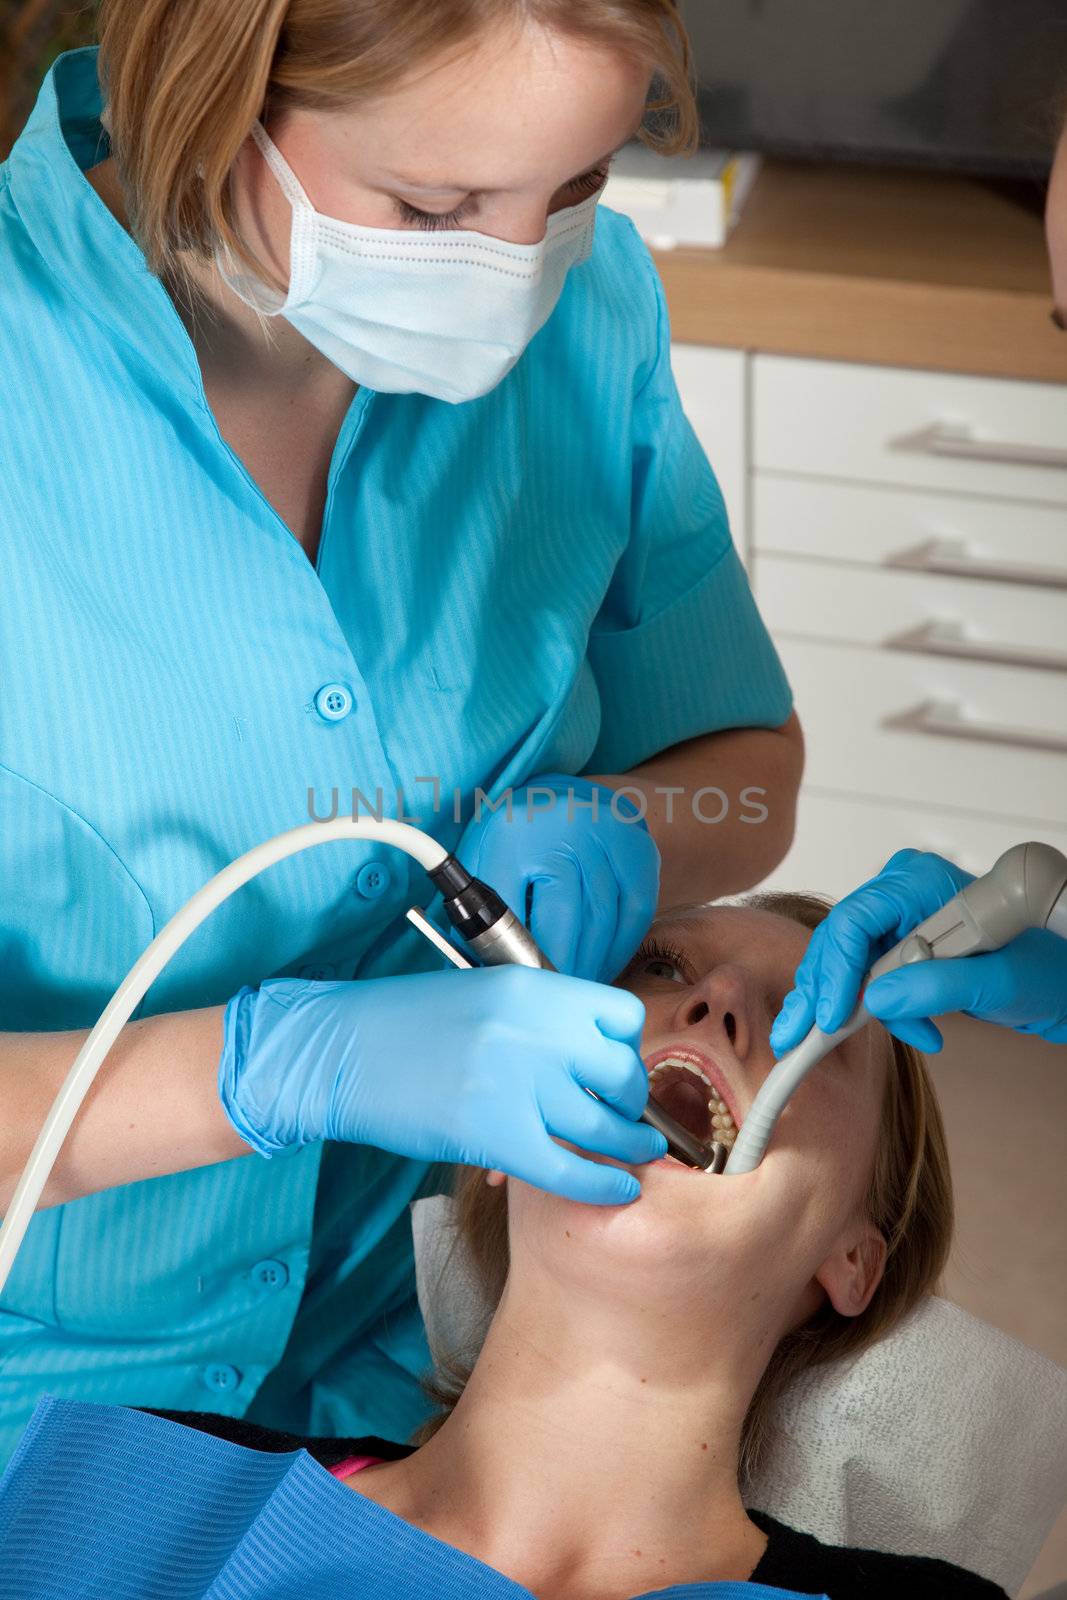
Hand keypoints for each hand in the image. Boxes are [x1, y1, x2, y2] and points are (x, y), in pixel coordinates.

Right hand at [218, 965, 666, 1203]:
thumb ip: (540, 1019)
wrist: (340, 1050)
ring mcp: (514, 1083)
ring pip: (604, 1126)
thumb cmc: (406, 1024)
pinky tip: (617, 1190)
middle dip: (631, 1100)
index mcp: (531, 986)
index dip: (627, 1046)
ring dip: (628, 1145)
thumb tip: (594, 1058)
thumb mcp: (484, 994)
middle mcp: (532, 1029)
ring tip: (633, 1153)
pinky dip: (603, 1186)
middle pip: (622, 1072)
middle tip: (623, 1114)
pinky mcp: (493, 1135)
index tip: (616, 1066)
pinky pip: (571, 1170)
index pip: (622, 1015)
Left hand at [455, 773, 659, 981]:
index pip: (505, 914)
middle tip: (547, 1000)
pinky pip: (633, 918)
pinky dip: (616, 951)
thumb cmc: (514, 841)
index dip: (509, 961)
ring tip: (571, 986)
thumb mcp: (480, 863)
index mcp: (509, 832)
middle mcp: (562, 827)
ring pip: (601, 926)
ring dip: (587, 967)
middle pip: (562, 924)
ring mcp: (606, 837)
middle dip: (554, 972)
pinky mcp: (639, 851)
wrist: (562, 796)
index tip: (513, 991)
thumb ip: (472, 915)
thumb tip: (476, 977)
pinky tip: (600, 963)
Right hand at [770, 849, 1066, 1052]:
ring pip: (844, 961)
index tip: (833, 1016)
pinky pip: (866, 975)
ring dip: (850, 1006)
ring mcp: (897, 916)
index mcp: (922, 882)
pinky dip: (876, 1009)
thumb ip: (939, 986)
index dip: (837, 969)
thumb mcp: (999, 983)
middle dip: (824, 993)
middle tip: (803, 1036)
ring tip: (847, 1040)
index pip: (856, 919)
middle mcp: (901, 891)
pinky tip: (914, 1031)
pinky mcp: (898, 942)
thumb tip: (877, 999)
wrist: (1057, 979)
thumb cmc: (1043, 969)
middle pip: (839, 940)